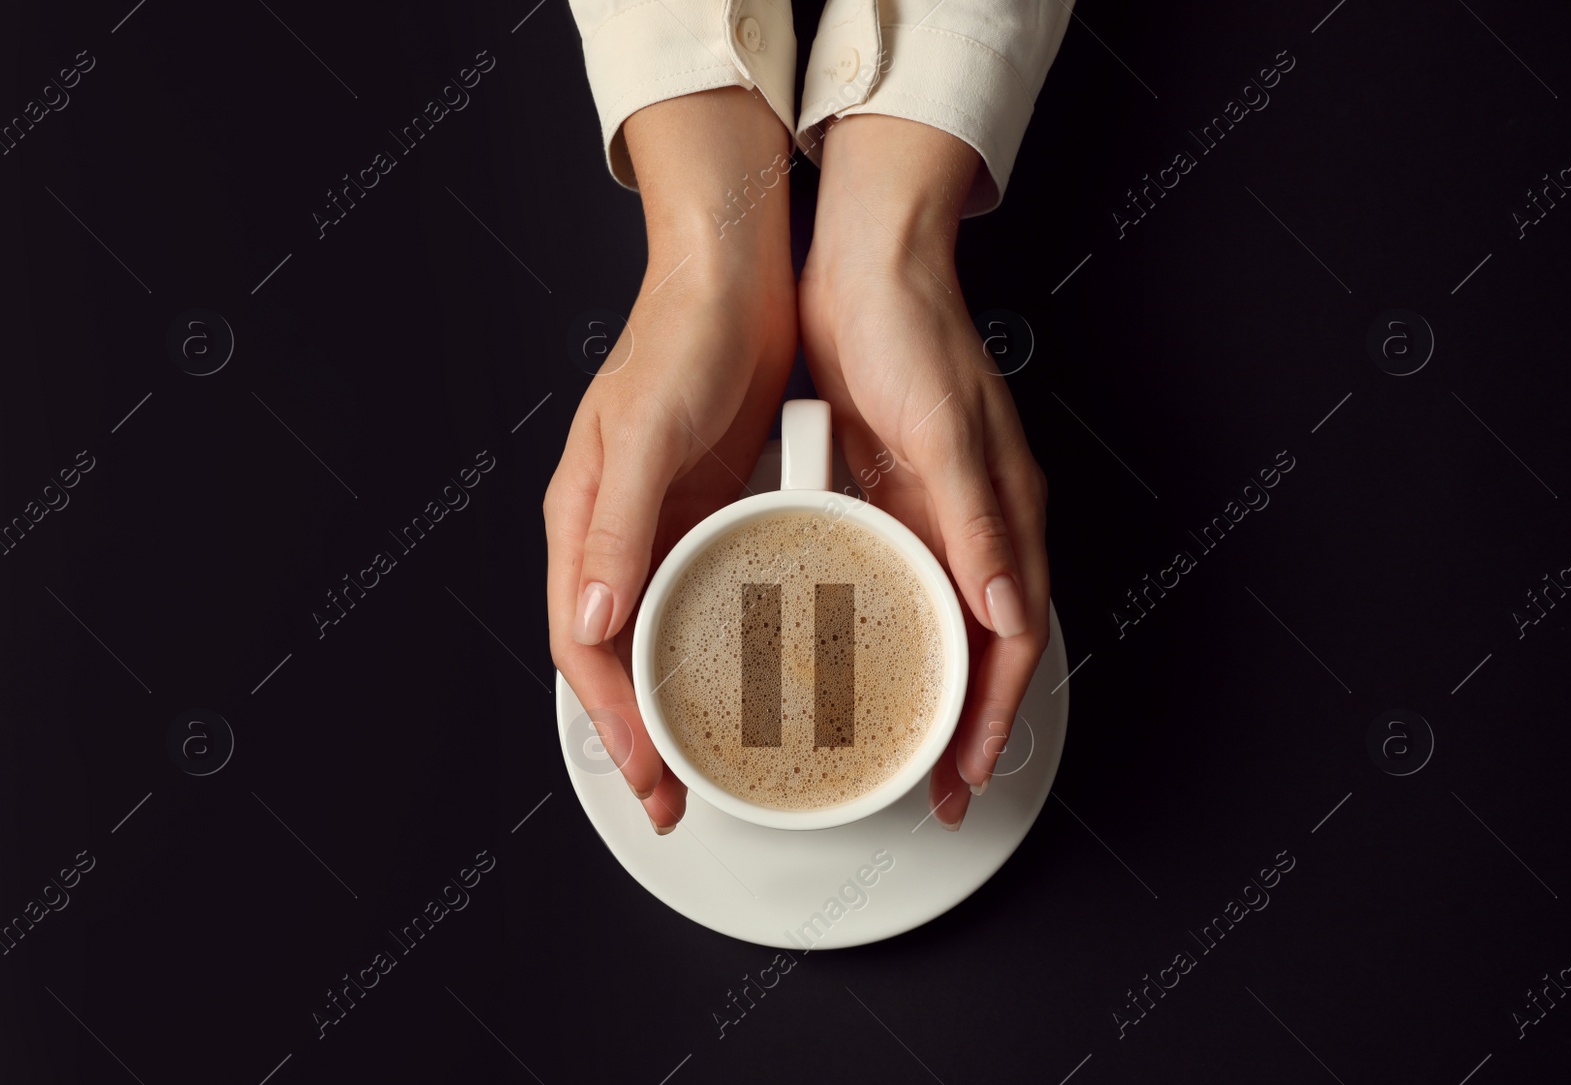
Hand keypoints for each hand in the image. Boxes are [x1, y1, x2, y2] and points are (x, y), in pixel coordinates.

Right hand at [545, 88, 795, 833]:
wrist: (736, 278)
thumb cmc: (680, 338)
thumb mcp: (645, 432)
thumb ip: (616, 524)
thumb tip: (593, 618)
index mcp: (582, 520)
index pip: (583, 643)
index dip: (611, 718)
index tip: (648, 775)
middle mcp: (616, 533)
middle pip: (615, 656)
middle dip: (638, 734)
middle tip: (673, 797)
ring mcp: (664, 527)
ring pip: (658, 636)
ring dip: (675, 701)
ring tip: (706, 760)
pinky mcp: (708, 512)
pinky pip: (704, 598)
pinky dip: (716, 649)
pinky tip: (747, 677)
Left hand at [798, 113, 1049, 829]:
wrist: (863, 262)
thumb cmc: (914, 329)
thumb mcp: (947, 431)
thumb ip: (980, 524)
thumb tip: (1007, 610)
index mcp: (1005, 511)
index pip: (1012, 637)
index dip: (994, 712)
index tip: (964, 770)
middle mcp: (975, 521)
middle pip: (980, 644)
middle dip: (964, 720)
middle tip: (933, 783)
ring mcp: (932, 511)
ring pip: (939, 621)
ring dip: (926, 684)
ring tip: (895, 742)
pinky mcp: (889, 494)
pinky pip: (895, 581)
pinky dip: (885, 629)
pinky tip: (854, 657)